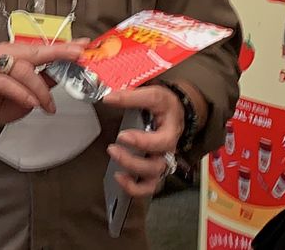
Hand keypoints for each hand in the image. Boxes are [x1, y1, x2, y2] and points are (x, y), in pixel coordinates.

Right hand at [0, 41, 85, 132]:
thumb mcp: (27, 93)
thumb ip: (43, 82)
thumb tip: (65, 75)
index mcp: (17, 54)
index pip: (44, 47)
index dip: (65, 46)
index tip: (84, 45)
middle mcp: (5, 54)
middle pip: (36, 51)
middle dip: (60, 53)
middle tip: (77, 57)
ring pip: (24, 69)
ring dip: (40, 90)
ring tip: (47, 106)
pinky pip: (7, 83)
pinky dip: (22, 94)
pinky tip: (32, 103)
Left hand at [102, 84, 187, 198]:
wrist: (176, 111)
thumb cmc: (166, 106)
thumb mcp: (153, 95)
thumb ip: (130, 97)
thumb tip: (108, 99)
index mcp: (170, 131)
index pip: (161, 141)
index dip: (142, 142)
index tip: (123, 136)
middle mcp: (168, 150)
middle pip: (156, 165)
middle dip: (132, 161)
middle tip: (113, 149)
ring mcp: (161, 161)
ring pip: (153, 178)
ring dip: (133, 176)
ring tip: (116, 170)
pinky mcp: (154, 168)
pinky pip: (148, 186)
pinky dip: (135, 188)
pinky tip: (120, 179)